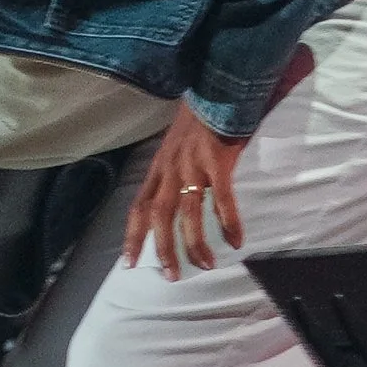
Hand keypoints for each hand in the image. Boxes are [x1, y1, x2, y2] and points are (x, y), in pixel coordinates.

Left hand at [122, 101, 246, 280]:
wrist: (217, 90)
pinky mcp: (216, 161)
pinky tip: (236, 240)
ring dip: (195, 243)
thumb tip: (173, 200)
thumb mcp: (174, 148)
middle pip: (159, 216)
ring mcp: (192, 165)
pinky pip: (221, 198)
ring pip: (187, 212)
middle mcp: (170, 169)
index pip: (138, 207)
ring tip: (205, 264)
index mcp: (158, 169)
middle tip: (171, 275)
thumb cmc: (198, 121)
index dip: (133, 236)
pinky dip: (228, 221)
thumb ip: (171, 173)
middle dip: (163, 249)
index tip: (130, 263)